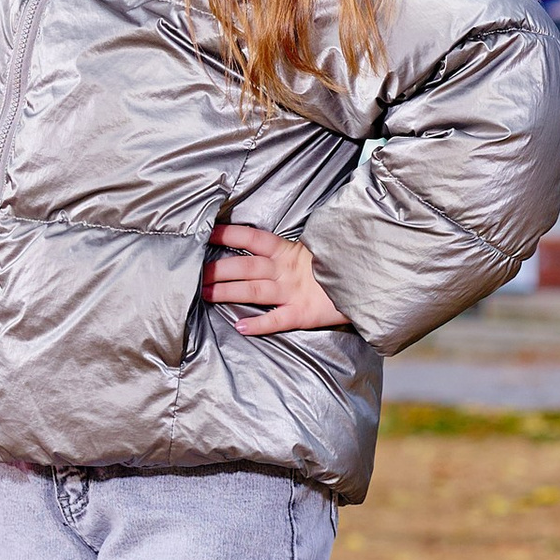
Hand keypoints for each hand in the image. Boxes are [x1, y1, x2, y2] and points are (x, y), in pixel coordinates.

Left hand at [204, 222, 348, 339]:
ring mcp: (294, 292)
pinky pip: (277, 319)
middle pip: (245, 267)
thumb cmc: (336, 267)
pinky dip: (259, 324)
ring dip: (227, 292)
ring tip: (204, 294)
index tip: (205, 232)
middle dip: (217, 269)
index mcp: (288, 251)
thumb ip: (287, 250)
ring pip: (254, 290)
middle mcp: (286, 270)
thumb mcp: (313, 250)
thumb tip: (257, 243)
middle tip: (192, 274)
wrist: (367, 283)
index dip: (228, 234)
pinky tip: (239, 327)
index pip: (252, 238)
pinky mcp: (304, 313)